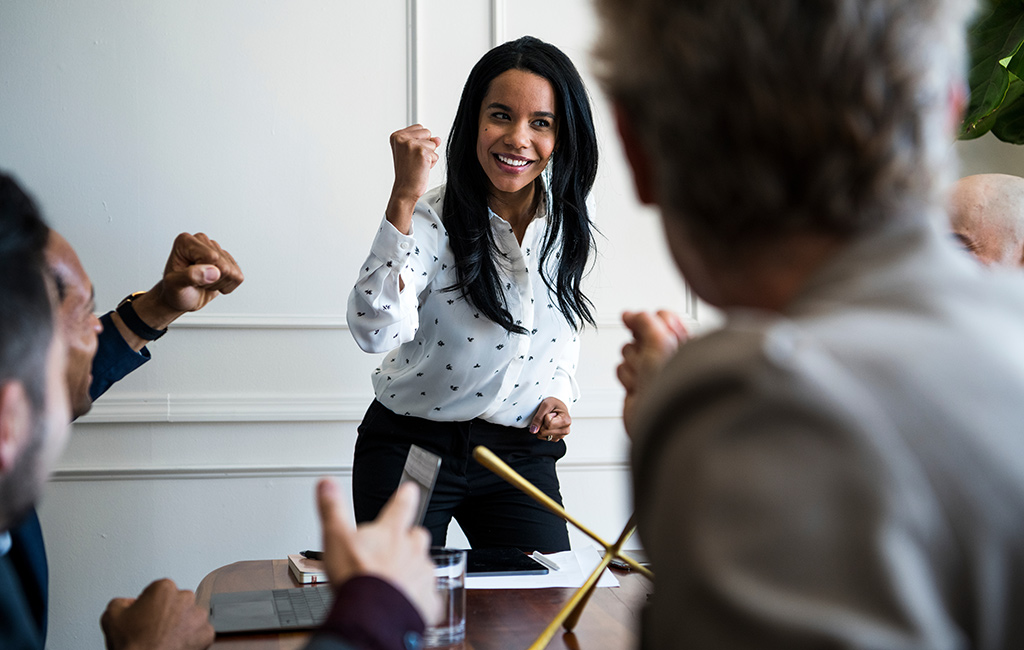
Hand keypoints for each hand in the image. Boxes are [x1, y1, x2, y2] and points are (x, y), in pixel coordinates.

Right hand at [100, 579, 213, 649]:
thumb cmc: (132, 644)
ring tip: (166, 637)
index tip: (145, 615)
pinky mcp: (207, 633)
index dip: (149, 604)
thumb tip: (128, 603)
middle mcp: (185, 598)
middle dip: (168, 612)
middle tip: (155, 628)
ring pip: (190, 616)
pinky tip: (177, 644)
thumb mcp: (111, 616)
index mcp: (164, 588)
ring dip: (182, 624)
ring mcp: (198, 616)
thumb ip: (122, 601)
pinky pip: (200, 632)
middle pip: (177, 601)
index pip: (158, 591)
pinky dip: (192, 638)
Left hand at [113, 233, 243, 350]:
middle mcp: (202, 241)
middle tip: (196, 282)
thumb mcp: (174, 286)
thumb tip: (214, 271)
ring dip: (218, 284)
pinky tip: (213, 282)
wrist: (181, 298)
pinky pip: (238, 277)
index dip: (204, 273)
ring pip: (233, 272)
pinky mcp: (228, 260)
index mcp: (186, 241)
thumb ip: (190, 276)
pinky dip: (226, 286)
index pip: (211, 257)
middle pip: (224, 266)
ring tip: (203, 282)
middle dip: (211, 281)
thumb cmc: (174, 291)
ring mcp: (217, 249)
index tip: (190, 277)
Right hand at [316, 478, 440, 624]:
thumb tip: (327, 483)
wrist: (374, 616)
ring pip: (422, 566)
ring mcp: (423, 574)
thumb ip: (332, 509)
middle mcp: (412, 550)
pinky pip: (427, 596)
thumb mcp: (335, 537)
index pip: (402, 505)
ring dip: (410, 571)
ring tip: (391, 582)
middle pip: (416, 536)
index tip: (410, 489)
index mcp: (391, 533)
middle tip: (390, 551)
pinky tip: (402, 602)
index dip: (406, 496)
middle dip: (407, 540)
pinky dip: (417, 598)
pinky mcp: (428, 600)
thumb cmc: (357, 578)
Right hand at [386, 124, 441, 234]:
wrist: (405, 189)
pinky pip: (436, 154)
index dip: (420, 142)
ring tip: (417, 164)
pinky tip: (421, 168)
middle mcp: (402, 138)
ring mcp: (411, 144)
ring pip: (433, 144)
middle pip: (427, 132)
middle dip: (426, 146)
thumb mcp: (413, 152)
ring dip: (429, 156)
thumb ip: (425, 141)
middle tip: (414, 160)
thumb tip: (438, 139)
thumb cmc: (407, 173)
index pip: (420, 128)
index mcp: (396, 136)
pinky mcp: (422, 152)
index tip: (410, 154)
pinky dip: (431, 163)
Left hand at [528, 397, 570, 441]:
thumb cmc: (555, 404)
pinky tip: (548, 425)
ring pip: (542, 435)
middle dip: (542, 423)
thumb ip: (538, 417)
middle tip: (548, 416)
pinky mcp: (556, 438)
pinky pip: (543, 438)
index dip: (544, 417)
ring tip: (549, 420)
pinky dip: (543, 431)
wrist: (559, 406)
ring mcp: (561, 435)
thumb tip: (533, 430)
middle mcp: (566, 430)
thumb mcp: (546, 405)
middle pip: (544, 432)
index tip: (550, 412)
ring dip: (542, 427)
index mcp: (566, 421)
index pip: (548, 424)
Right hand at [617, 310, 688, 435]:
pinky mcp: (637, 385)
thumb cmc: (671, 389)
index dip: (649, 321)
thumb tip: (631, 314)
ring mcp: (651, 371)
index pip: (662, 317)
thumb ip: (646, 322)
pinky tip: (637, 387)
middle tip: (647, 360)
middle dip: (639, 347)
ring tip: (643, 378)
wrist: (658, 423)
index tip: (643, 326)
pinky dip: (626, 378)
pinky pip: (621, 368)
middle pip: (640, 334)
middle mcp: (668, 356)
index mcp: (685, 342)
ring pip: (628, 351)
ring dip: (632, 364)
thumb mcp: (660, 343)